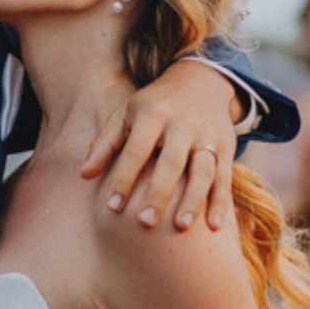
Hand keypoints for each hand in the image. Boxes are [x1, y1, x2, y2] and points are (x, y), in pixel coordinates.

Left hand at [81, 61, 235, 230]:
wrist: (200, 81)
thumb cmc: (154, 106)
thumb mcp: (127, 114)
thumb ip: (105, 144)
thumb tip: (83, 175)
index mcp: (153, 114)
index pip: (137, 150)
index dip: (124, 177)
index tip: (112, 207)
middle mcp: (183, 124)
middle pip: (171, 162)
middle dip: (158, 193)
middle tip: (144, 223)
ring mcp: (207, 136)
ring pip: (203, 171)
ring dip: (193, 200)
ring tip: (181, 227)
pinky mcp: (226, 147)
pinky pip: (224, 177)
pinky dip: (221, 202)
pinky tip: (214, 227)